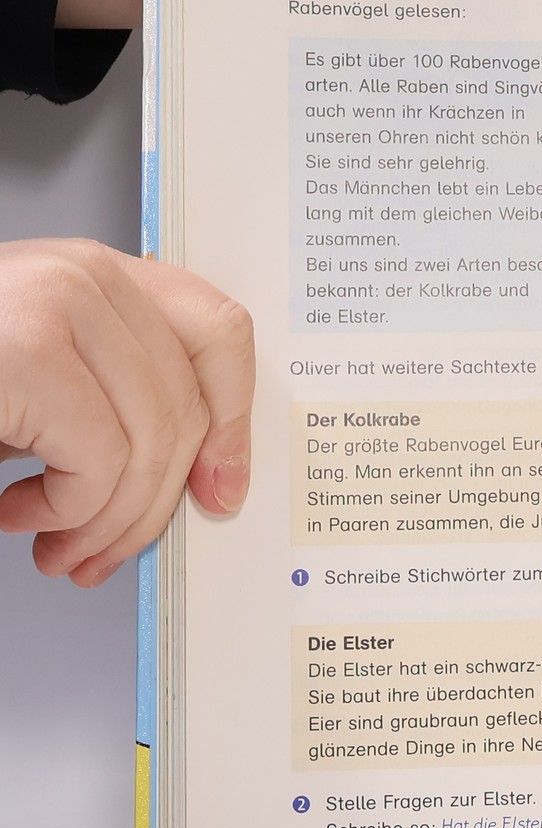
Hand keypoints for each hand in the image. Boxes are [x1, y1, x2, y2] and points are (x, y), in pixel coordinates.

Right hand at [0, 241, 254, 586]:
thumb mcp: (41, 388)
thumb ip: (113, 400)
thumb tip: (195, 473)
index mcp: (96, 277)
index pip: (216, 332)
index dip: (234, 419)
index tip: (222, 487)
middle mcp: (85, 277)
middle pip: (187, 407)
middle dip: (153, 504)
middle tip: (104, 551)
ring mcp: (59, 305)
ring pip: (151, 444)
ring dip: (106, 521)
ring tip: (57, 545)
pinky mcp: (30, 352)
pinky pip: (100, 461)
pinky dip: (66, 512)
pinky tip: (19, 515)